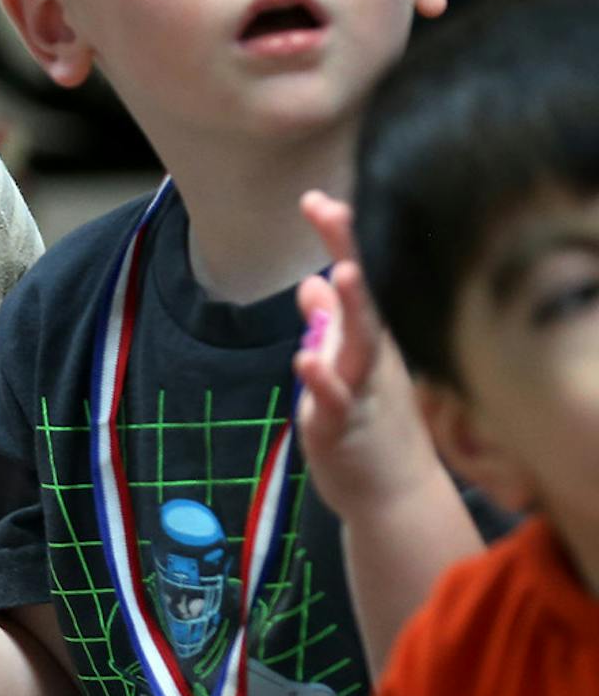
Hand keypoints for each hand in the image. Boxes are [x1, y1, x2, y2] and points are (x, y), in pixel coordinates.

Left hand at [291, 190, 435, 515]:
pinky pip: (335, 402)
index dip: (341, 241)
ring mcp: (363, 393)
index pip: (358, 281)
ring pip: (358, 347)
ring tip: (337, 273)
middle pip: (364, 299)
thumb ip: (328, 326)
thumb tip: (310, 284)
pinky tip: (305, 357)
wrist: (392, 497)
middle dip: (348, 254)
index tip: (318, 199)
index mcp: (372, 340)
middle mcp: (373, 359)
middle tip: (334, 210)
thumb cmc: (370, 425)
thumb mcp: (346, 368)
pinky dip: (322, 380)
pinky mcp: (344, 429)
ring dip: (349, 310)